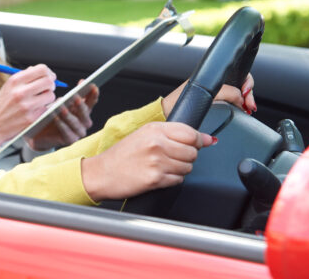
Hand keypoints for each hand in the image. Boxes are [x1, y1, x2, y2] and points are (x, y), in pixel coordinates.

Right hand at [0, 64, 58, 144]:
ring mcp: (27, 106)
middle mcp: (21, 92)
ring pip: (51, 95)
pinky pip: (47, 109)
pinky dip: (45, 108)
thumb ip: (25, 77)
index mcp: (15, 81)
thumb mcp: (8, 86)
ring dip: (48, 97)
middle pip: (48, 81)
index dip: (48, 72)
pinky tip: (36, 109)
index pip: (41, 69)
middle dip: (51, 84)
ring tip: (40, 99)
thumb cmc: (2, 105)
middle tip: (48, 87)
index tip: (49, 76)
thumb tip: (43, 71)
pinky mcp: (32, 118)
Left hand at [25, 83, 97, 149]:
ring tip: (62, 107)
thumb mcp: (60, 103)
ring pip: (76, 123)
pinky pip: (67, 132)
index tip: (92, 85)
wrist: (39, 132)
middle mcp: (84, 122)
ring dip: (69, 115)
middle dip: (81, 105)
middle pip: (86, 113)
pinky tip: (56, 118)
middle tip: (76, 97)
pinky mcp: (70, 140)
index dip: (93, 94)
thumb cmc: (51, 114)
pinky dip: (62, 125)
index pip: (91, 102)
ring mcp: (78, 132)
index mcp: (83, 111)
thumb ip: (69, 96)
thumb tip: (77, 84)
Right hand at [80, 121, 213, 200]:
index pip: (191, 133)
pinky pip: (178, 180)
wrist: (101, 173)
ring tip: (162, 166)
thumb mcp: (143, 135)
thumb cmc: (121, 155)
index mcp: (154, 129)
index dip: (197, 140)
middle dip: (187, 156)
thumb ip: (173, 134)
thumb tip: (206, 139)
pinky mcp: (156, 178)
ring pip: (188, 167)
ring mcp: (157, 161)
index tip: (198, 143)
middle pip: (193, 151)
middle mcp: (157, 143)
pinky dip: (172, 180)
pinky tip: (158, 175)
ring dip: (180, 169)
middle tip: (171, 157)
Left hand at [161, 73, 256, 117]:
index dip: (246, 83)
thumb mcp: (209, 92)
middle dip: (249, 93)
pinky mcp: (215, 102)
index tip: (246, 93)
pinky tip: (243, 109)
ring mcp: (216, 92)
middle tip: (250, 105)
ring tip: (248, 108)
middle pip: (241, 83)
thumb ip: (227, 92)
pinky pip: (233, 101)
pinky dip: (241, 105)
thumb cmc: (182, 100)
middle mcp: (215, 83)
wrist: (170, 112)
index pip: (237, 74)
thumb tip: (241, 97)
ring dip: (247, 100)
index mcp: (212, 76)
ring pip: (239, 93)